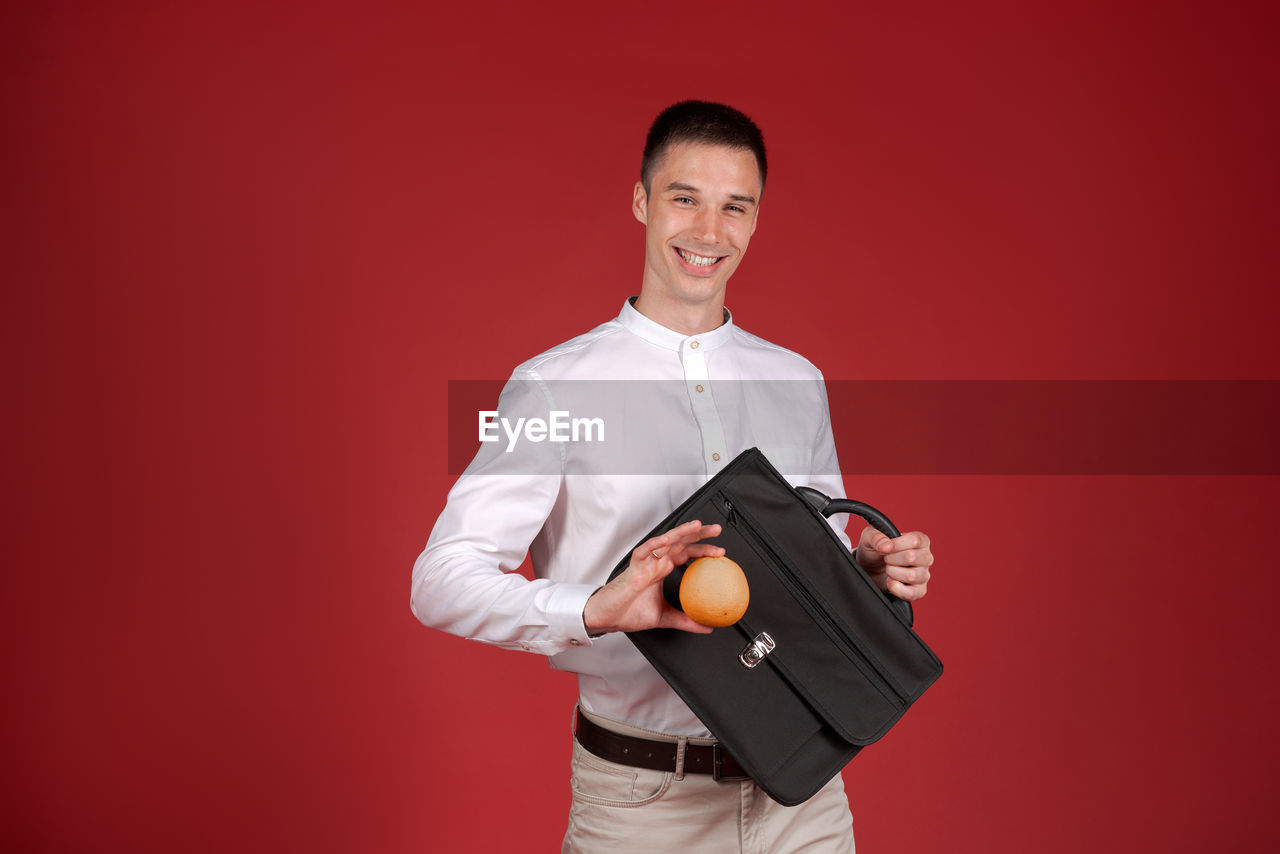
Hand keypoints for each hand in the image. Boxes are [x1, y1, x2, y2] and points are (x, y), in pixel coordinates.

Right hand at [583, 520, 723, 634]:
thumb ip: (686, 621)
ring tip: (698, 526)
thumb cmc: (629, 612)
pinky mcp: (633, 567)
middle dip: (699, 534)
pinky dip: (655, 544)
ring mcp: (646, 562)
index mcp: (663, 570)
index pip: (687, 554)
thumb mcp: (665, 617)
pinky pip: (645, 551)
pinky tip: (667, 539)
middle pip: (681, 542)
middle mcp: (656, 562)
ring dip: (682, 532)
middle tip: (717, 530)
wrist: (608, 617)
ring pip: (665, 541)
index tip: (721, 552)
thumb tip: (707, 626)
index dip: (703, 550)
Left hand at [856, 526, 932, 601]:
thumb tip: (887, 546)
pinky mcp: (919, 590)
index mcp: (920, 541)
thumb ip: (877, 537)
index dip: (897, 545)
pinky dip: (897, 589)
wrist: (870, 568)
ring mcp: (924, 575)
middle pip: (912, 557)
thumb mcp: (870, 537)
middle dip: (891, 559)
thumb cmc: (875, 549)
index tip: (886, 548)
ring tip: (888, 569)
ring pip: (912, 576)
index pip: (916, 540)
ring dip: (893, 573)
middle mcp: (926, 557)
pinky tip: (890, 582)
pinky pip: (912, 593)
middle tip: (886, 559)